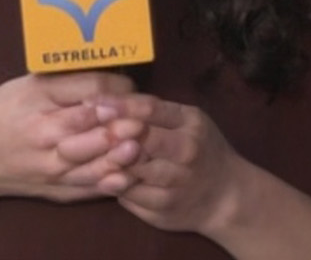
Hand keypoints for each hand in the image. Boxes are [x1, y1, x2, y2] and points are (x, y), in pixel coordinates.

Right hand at [0, 72, 145, 208]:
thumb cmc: (2, 112)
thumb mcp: (27, 85)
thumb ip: (66, 80)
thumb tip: (110, 73)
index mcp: (39, 98)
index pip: (88, 88)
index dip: (117, 87)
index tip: (131, 87)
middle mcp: (45, 133)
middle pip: (93, 123)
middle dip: (123, 118)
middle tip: (145, 114)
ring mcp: (52, 165)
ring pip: (94, 159)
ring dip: (121, 151)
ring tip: (141, 143)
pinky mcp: (58, 188)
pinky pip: (90, 186)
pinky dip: (112, 180)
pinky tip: (129, 172)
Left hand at [89, 95, 242, 235]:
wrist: (225, 197)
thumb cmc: (201, 149)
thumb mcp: (186, 121)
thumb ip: (154, 112)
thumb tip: (108, 100)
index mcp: (191, 123)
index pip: (150, 109)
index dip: (118, 106)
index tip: (92, 103)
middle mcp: (186, 152)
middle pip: (139, 141)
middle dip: (110, 136)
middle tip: (84, 130)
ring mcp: (175, 184)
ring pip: (130, 171)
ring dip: (108, 164)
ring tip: (89, 156)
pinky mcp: (162, 210)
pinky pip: (128, 196)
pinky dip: (114, 186)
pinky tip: (105, 179)